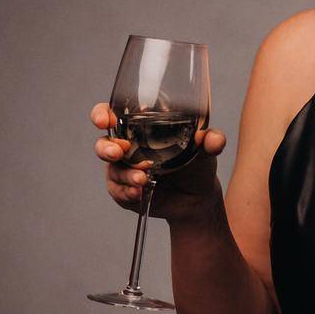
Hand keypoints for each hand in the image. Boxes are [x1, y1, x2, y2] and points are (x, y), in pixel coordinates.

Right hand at [90, 102, 227, 222]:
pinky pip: (117, 191)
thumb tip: (212, 139)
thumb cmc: (197, 166)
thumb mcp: (205, 151)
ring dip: (125, 175)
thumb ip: (211, 141)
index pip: (112, 115)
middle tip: (119, 152)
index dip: (102, 115)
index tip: (105, 120)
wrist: (197, 198)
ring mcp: (123, 170)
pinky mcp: (124, 191)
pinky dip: (127, 192)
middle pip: (103, 143)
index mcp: (140, 129)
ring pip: (112, 170)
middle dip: (107, 148)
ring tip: (143, 180)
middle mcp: (127, 147)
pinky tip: (139, 192)